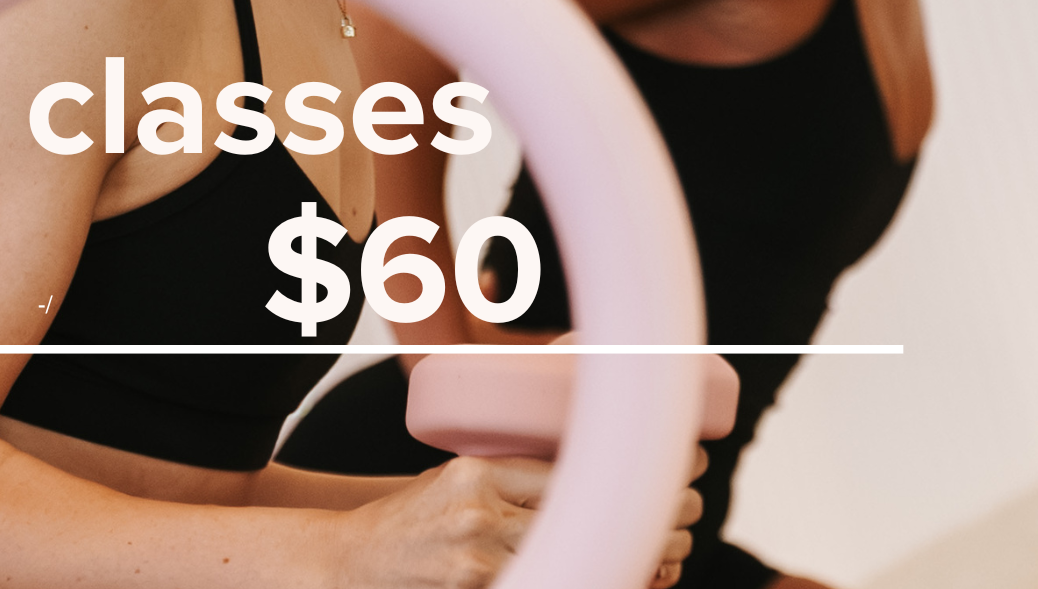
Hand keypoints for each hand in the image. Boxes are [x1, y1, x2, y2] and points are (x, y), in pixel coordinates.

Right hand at [339, 446, 704, 588]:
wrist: (348, 567)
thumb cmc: (407, 523)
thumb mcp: (451, 482)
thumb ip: (508, 480)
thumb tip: (583, 475)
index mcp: (473, 472)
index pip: (566, 467)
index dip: (627, 470)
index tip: (675, 461)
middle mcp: (478, 512)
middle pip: (582, 515)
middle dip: (647, 516)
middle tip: (689, 510)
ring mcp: (480, 560)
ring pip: (579, 559)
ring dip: (638, 558)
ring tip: (674, 550)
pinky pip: (555, 584)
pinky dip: (598, 582)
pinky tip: (634, 579)